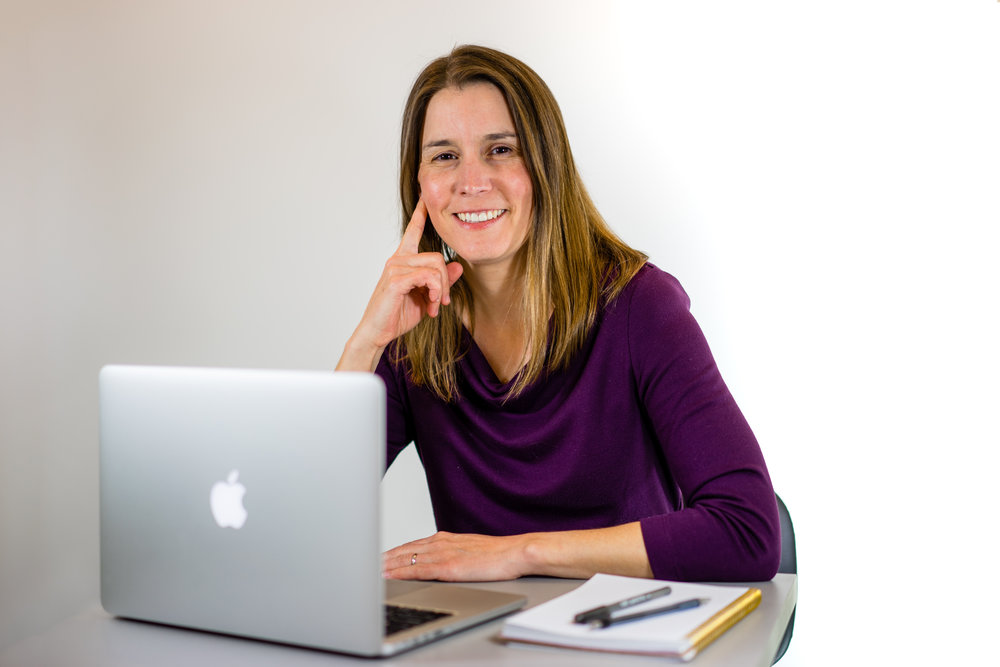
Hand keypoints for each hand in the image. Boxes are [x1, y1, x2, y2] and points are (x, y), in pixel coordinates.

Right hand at [338, 200, 463, 370]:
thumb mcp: (427, 297)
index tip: (426, 199)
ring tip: (435, 307)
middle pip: (437, 257)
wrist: (378, 333)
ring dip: (441, 291)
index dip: (420, 215)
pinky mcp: (395, 280)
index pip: (413, 231)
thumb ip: (441, 281)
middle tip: (443, 302)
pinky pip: (427, 277)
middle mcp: (398, 259)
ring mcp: (395, 267)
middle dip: (446, 282)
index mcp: (403, 260)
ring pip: (435, 268)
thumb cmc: (398, 315)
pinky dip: (434, 292)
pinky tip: (430, 306)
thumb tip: (458, 266)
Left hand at [382, 531, 529, 581]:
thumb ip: (452, 554)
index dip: (393, 552)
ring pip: (407, 558)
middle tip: (365, 563)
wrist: (516, 552)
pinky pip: (419, 570)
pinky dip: (401, 572)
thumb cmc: (498, 554)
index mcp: (446, 538)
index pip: (412, 544)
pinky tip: (390, 576)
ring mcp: (444, 553)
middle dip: (384, 557)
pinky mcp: (449, 566)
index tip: (379, 557)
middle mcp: (441, 542)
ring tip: (370, 570)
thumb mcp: (469, 550)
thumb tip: (439, 562)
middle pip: (405, 549)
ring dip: (387, 564)